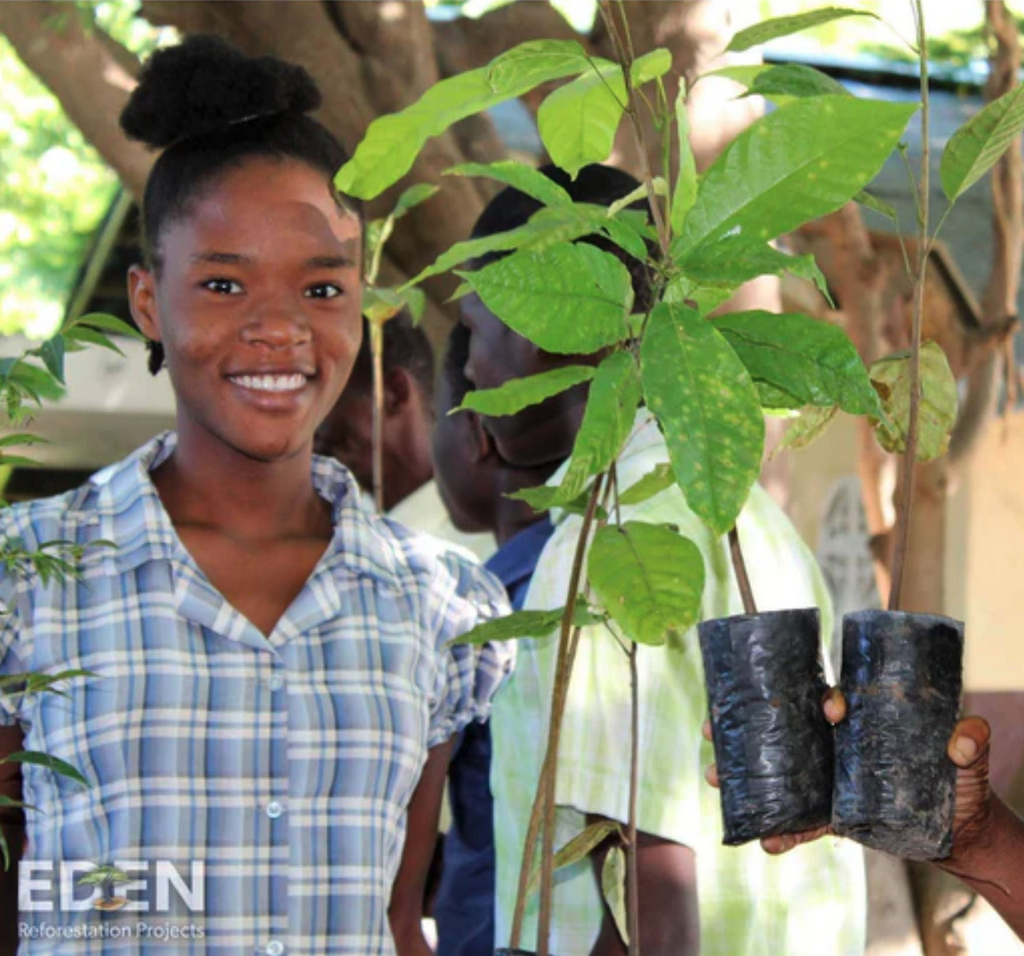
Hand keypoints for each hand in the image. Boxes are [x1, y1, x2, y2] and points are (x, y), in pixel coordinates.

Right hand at [702, 687, 845, 853]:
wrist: (888, 769)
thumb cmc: (856, 732)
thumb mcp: (845, 710)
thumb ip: (838, 701)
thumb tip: (831, 709)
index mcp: (780, 736)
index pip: (742, 730)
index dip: (721, 730)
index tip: (708, 728)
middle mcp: (780, 767)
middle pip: (743, 771)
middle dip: (724, 774)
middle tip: (714, 775)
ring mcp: (794, 796)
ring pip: (760, 805)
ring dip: (743, 811)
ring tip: (736, 813)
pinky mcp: (814, 822)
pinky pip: (793, 834)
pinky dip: (780, 841)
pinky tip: (770, 844)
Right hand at [703, 694, 994, 858]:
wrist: (960, 831)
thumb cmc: (962, 781)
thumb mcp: (969, 754)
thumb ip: (972, 738)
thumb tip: (960, 741)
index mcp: (859, 723)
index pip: (829, 700)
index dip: (822, 698)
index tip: (833, 710)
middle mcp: (833, 746)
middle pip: (781, 729)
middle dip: (739, 725)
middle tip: (709, 725)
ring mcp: (827, 781)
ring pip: (776, 773)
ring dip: (739, 776)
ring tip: (713, 778)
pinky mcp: (832, 816)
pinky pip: (798, 823)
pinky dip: (780, 833)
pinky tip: (762, 841)